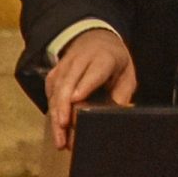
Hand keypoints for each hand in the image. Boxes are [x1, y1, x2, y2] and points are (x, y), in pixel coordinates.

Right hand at [45, 28, 136, 149]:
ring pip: (56, 88)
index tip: (76, 100)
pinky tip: (56, 128)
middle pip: (69, 81)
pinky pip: (50, 90)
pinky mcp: (55, 71)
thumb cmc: (114, 61)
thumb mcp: (126, 74)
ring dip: (56, 113)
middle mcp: (81, 59)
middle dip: (64, 105)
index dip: (85, 85)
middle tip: (64, 127)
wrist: (96, 37)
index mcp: (104, 57)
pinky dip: (52, 110)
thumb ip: (122, 94)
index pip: (94, 71)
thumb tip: (115, 116)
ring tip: (60, 139)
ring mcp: (65, 64)